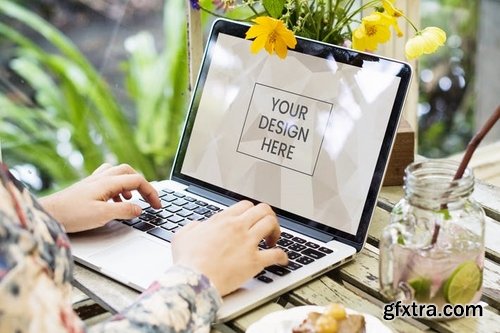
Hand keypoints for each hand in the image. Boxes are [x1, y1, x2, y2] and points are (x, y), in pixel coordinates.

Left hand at [40, 163, 160, 232]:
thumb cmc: (71, 214)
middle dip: (142, 184)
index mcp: (108, 182)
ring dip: (129, 184)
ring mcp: (93, 181)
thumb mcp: (102, 215)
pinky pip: (108, 180)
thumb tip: (139, 209)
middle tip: (148, 199)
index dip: (151, 192)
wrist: (48, 213)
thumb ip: (124, 211)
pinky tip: (114, 201)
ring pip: (118, 174)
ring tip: (132, 200)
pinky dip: (117, 188)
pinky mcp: (87, 187)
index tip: (157, 206)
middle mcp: (101, 178)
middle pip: (129, 171)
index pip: (137, 180)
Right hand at [171, 201, 287, 295]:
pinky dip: (282, 256)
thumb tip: (199, 226)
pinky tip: (282, 259)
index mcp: (223, 220)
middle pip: (263, 210)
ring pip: (271, 224)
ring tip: (273, 240)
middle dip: (268, 216)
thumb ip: (193, 226)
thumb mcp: (182, 236)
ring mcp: (248, 243)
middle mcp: (238, 227)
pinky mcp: (255, 261)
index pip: (245, 205)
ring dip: (276, 230)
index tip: (252, 219)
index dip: (251, 211)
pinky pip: (276, 254)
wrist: (194, 280)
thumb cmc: (187, 261)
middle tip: (267, 227)